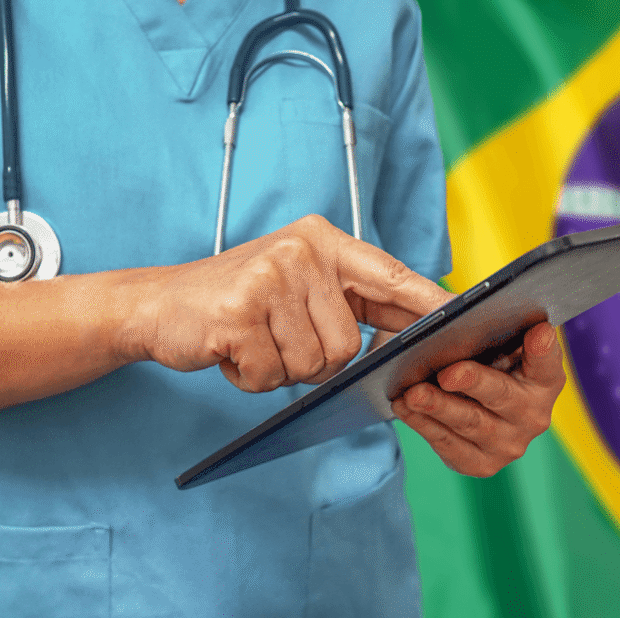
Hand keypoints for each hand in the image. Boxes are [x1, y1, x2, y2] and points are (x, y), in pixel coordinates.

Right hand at [132, 215, 452, 390]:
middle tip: (276, 339)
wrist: (157, 304)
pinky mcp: (240, 310)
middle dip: (314, 360)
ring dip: (280, 369)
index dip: (426, 302)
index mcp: (324, 242)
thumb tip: (409, 335)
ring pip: (313, 365)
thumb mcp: (297, 286)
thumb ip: (348, 303)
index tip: (462, 317)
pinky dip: (250, 377)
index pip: (389, 275)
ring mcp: (271, 276)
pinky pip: (272, 374)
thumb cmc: (238, 304)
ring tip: (252, 341)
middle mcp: (302, 250)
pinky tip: (231, 350)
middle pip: (349, 345)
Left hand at [392, 322, 565, 476]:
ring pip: (469, 423)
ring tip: (412, 392)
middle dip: (473, 382)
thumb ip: (491, 329)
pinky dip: (422, 424)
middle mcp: (534, 415)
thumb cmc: (483, 361)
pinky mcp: (481, 464)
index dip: (543, 347)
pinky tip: (404, 407)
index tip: (537, 332)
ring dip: (437, 407)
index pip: (548, 360)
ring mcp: (509, 444)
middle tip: (447, 373)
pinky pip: (448, 444)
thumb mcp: (492, 342)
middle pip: (502, 395)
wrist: (467, 403)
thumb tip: (458, 313)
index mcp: (545, 378)